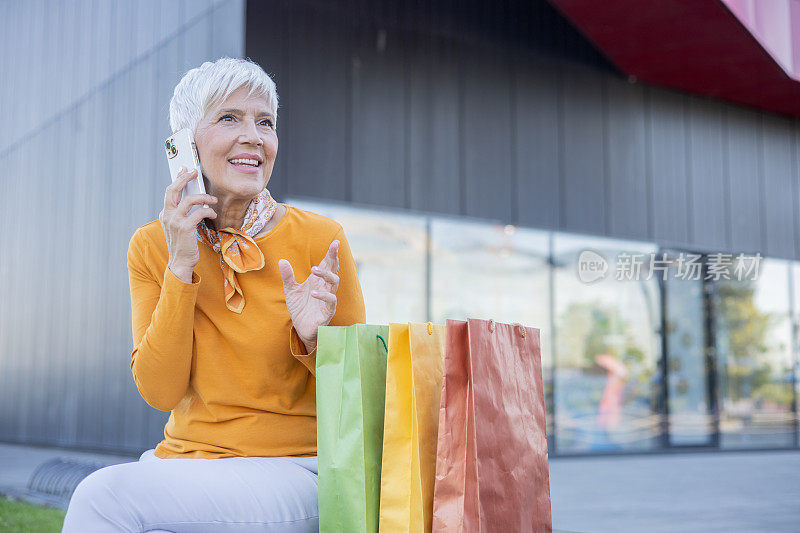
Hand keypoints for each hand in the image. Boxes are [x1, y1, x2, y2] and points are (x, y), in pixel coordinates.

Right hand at [159, 167, 217, 281]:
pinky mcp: (184, 227)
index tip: (185, 170)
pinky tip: (212, 213)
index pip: (170, 192)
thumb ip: (183, 213)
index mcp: (165, 214)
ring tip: (212, 199)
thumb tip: (194, 199)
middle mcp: (167, 215)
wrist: (180, 262)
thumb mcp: (180, 226)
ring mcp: (175, 221)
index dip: (178, 179)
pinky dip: (208, 211)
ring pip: (188, 200)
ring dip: (203, 197)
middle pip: (173, 190)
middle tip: (194, 172)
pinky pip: (199, 213)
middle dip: (184, 178)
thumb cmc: (183, 244)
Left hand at [278, 239, 340, 350]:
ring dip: (326, 274)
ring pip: (334, 283)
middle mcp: (325, 287)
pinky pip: (330, 301)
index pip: (327, 264)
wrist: (301, 329)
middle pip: (334, 269)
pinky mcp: (328, 311)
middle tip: (333, 246)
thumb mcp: (291, 290)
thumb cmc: (300, 308)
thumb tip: (282, 261)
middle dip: (334, 258)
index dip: (331, 253)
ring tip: (314, 269)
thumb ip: (288, 276)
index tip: (335, 242)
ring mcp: (328, 298)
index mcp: (318, 280)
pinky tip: (314, 292)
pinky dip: (323, 295)